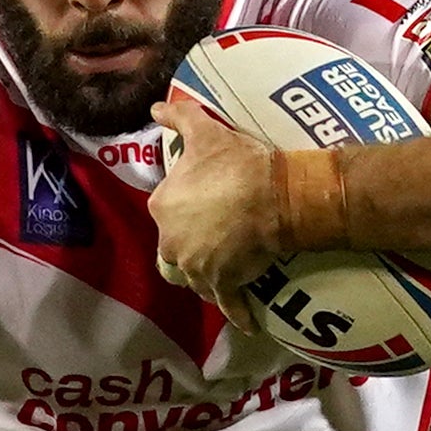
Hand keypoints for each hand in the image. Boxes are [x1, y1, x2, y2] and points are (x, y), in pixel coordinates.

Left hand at [148, 92, 289, 298]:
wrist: (275, 195)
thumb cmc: (238, 163)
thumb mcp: (207, 132)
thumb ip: (179, 117)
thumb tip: (155, 107)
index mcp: (162, 207)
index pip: (166, 210)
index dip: (185, 205)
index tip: (204, 200)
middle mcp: (171, 242)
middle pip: (174, 249)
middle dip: (188, 245)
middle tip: (213, 234)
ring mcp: (196, 267)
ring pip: (194, 277)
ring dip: (204, 276)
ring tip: (219, 272)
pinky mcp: (223, 284)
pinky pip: (228, 304)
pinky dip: (238, 313)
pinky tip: (247, 323)